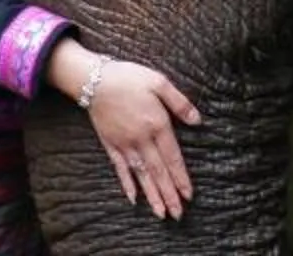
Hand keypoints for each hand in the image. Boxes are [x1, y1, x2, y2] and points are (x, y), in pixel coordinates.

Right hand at [49, 42, 203, 220]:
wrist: (95, 80)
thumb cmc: (129, 77)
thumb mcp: (159, 82)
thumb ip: (179, 103)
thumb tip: (197, 120)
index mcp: (157, 124)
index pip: (172, 158)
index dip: (181, 178)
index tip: (189, 195)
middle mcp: (141, 139)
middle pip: (158, 172)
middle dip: (169, 194)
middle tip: (178, 214)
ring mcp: (124, 144)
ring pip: (141, 175)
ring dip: (152, 195)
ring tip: (161, 213)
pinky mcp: (110, 144)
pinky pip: (120, 169)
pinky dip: (127, 184)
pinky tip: (133, 198)